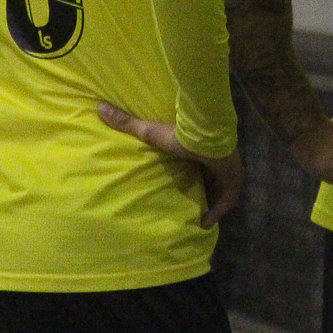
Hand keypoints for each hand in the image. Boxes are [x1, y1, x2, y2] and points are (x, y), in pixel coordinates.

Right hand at [96, 101, 244, 227]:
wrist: (207, 135)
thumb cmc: (181, 134)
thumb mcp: (151, 132)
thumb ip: (128, 123)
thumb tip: (99, 107)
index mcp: (201, 147)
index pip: (199, 159)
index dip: (194, 168)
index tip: (184, 176)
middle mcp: (216, 158)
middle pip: (211, 176)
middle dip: (203, 187)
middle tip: (190, 201)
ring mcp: (228, 170)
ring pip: (221, 189)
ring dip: (211, 200)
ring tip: (196, 214)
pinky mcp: (232, 182)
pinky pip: (226, 202)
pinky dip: (217, 213)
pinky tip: (204, 225)